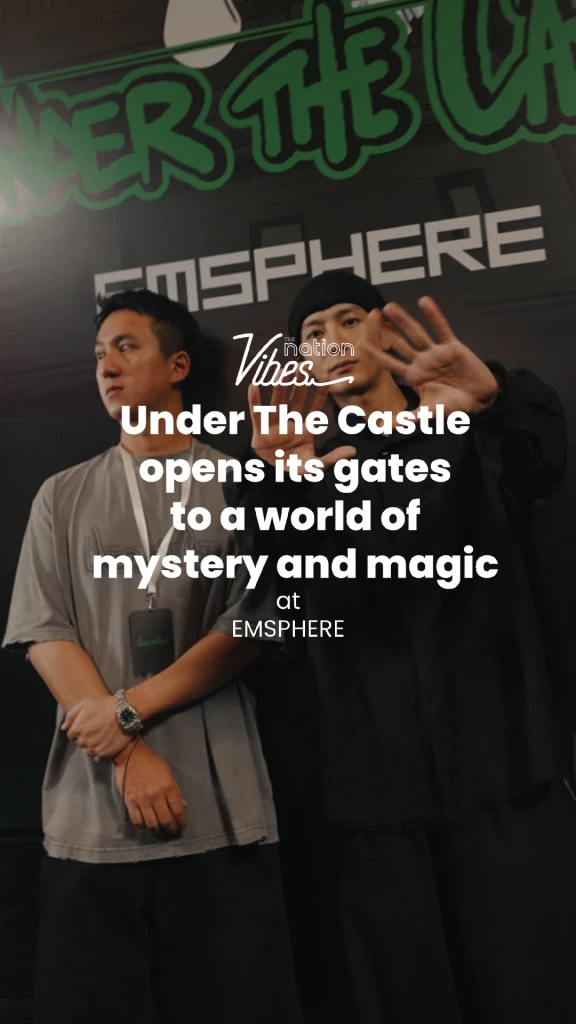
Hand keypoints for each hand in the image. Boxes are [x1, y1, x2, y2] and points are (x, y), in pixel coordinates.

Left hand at [62, 695, 130, 758]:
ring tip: (103, 736)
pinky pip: (98, 758)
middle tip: (97, 729)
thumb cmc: (105, 705)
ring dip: (93, 745)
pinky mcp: (105, 754)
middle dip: (86, 737)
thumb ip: (71, 715)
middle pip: (80, 743)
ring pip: (89, 751)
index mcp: (77, 729)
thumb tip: (63, 728)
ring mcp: (94, 748)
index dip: (79, 729)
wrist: (125, 712)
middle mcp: (83, 741)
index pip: (71, 735)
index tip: (88, 725)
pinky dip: (101, 752)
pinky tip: (107, 743)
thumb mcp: (85, 703)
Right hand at [113, 740, 186, 834]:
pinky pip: (137, 821)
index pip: (178, 810)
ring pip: (152, 824)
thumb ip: (175, 791)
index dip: (181, 821)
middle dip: (171, 829)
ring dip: (158, 830)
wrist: (131, 756)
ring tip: (161, 830)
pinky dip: (143, 826)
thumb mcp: (168, 773)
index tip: (182, 826)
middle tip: (172, 831)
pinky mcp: (129, 802)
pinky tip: (147, 824)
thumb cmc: (152, 763)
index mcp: (168, 787)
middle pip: (165, 820)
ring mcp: (142, 800)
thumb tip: (183, 806)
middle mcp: (156, 795)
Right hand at [248, 379, 355, 470]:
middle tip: (304, 364)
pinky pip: (257, 414)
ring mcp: (275, 426)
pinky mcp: (260, 433)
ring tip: (282, 370)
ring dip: (280, 387)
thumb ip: (333, 458)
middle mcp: (290, 423)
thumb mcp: (316, 466)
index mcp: (305, 429)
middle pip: (295, 400)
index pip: (314, 408)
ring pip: (278, 403)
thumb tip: (353, 452)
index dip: (320, 395)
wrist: (274, 478)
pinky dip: (254, 401)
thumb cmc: (295, 468)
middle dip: (300, 383)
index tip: (325, 379)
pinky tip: (254, 386)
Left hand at [366, 297, 498, 416]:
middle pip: (399, 343)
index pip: (390, 363)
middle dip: (386, 330)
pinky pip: (441, 328)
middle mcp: (422, 361)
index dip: (376, 353)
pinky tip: (424, 301)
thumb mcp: (429, 413)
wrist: (480, 400)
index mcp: (414, 376)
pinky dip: (433, 315)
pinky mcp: (453, 346)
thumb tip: (386, 428)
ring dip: (403, 320)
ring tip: (389, 307)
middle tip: (372, 314)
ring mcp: (436, 352)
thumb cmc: (454, 408)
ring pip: (416, 333)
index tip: (360, 344)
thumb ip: (409, 419)